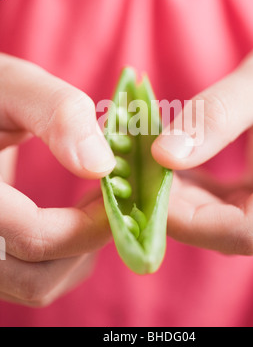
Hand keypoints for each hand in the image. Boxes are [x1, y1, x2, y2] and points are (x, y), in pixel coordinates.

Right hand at [0, 54, 115, 305]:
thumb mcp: (15, 87)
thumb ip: (57, 113)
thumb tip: (101, 165)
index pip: (31, 236)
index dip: (86, 225)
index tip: (115, 195)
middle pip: (36, 276)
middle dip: (85, 241)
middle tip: (109, 201)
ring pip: (35, 285)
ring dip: (77, 254)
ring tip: (93, 207)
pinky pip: (30, 279)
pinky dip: (62, 259)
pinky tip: (74, 219)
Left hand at [152, 22, 252, 254]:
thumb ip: (218, 116)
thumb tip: (162, 154)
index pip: (244, 231)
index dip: (187, 220)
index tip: (141, 188)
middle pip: (226, 229)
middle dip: (175, 206)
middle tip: (131, 175)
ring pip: (221, 217)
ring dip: (180, 197)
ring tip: (144, 167)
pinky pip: (225, 199)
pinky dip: (194, 186)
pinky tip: (169, 164)